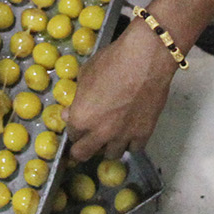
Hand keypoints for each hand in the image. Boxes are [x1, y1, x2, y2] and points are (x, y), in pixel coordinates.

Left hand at [65, 26, 178, 160]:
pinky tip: (130, 131)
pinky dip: (131, 142)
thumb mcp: (85, 74)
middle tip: (88, 141)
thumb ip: (77, 97)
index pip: (72, 134)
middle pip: (84, 154)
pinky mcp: (143, 134)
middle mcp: (100, 133)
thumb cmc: (111, 61)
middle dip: (83, 149)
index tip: (79, 124)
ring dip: (109, 146)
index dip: (75, 128)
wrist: (145, 59)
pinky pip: (134, 148)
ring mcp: (123, 136)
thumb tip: (69, 113)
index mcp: (81, 117)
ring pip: (112, 154)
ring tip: (112, 134)